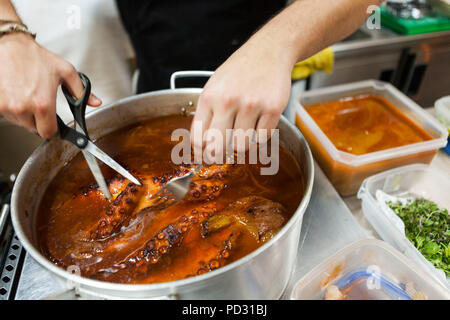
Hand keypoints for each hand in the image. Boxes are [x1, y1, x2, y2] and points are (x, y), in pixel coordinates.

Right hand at [0, 33, 100, 137]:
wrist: (10, 46)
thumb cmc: (36, 58)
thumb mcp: (66, 72)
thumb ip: (82, 91)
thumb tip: (95, 102)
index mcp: (43, 104)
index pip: (49, 133)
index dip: (54, 129)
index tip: (54, 123)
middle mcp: (24, 108)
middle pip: (34, 129)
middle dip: (40, 120)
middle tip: (40, 103)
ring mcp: (8, 107)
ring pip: (21, 123)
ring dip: (26, 115)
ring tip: (28, 95)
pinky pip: (9, 115)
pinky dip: (14, 109)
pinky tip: (18, 94)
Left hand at [191, 34, 294, 158]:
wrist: (268, 51)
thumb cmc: (240, 71)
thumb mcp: (214, 87)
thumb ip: (207, 114)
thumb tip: (203, 147)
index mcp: (209, 97)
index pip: (198, 139)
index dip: (201, 153)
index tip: (206, 157)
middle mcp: (228, 101)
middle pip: (218, 148)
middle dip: (220, 155)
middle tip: (225, 153)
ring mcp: (251, 105)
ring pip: (241, 146)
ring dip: (243, 142)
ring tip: (245, 128)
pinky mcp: (272, 109)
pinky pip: (262, 139)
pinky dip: (260, 135)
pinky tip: (259, 121)